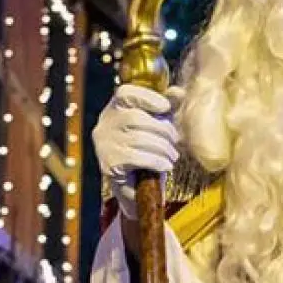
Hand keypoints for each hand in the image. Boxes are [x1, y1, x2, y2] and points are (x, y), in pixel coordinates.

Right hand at [92, 84, 183, 219]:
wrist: (137, 190)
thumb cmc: (148, 153)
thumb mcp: (157, 128)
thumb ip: (166, 109)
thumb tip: (178, 92)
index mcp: (115, 109)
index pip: (124, 93)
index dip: (147, 97)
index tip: (165, 107)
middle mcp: (105, 125)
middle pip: (136, 118)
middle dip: (163, 129)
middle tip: (176, 141)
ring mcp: (104, 145)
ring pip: (139, 138)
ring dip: (163, 148)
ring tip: (172, 156)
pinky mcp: (108, 164)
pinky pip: (137, 158)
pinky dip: (157, 161)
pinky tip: (165, 165)